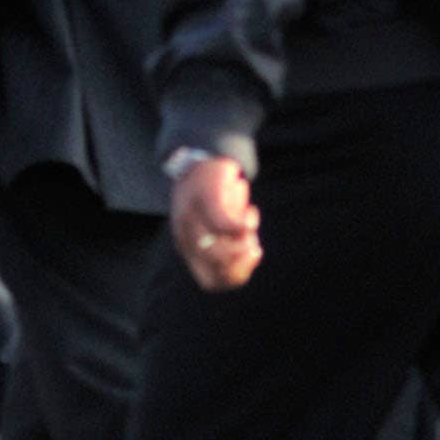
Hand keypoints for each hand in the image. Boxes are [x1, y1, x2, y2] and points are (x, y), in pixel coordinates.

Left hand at [168, 156, 263, 292]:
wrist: (199, 157)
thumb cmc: (210, 195)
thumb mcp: (211, 225)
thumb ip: (225, 244)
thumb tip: (250, 254)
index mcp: (188, 248)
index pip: (211, 282)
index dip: (237, 277)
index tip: (251, 257)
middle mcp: (186, 237)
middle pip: (218, 271)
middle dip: (243, 262)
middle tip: (252, 242)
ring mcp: (194, 220)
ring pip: (222, 252)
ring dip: (244, 242)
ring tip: (249, 222)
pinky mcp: (206, 201)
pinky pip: (229, 226)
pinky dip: (245, 224)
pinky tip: (250, 212)